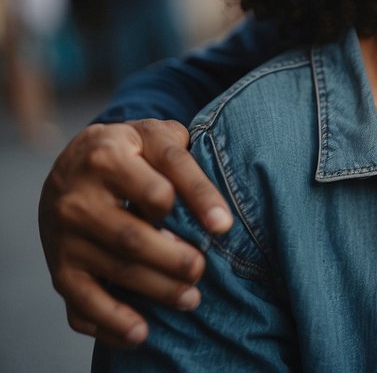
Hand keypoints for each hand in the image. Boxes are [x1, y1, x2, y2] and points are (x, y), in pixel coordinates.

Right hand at [38, 119, 232, 346]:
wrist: (73, 162)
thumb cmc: (132, 150)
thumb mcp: (156, 137)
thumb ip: (185, 162)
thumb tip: (218, 216)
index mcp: (106, 156)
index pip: (157, 188)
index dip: (194, 206)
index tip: (224, 226)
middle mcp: (77, 197)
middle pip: (132, 237)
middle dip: (173, 259)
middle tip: (202, 269)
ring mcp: (64, 235)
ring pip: (114, 269)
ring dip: (156, 290)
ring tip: (191, 298)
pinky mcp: (59, 266)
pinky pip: (81, 302)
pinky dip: (110, 322)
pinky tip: (140, 333)